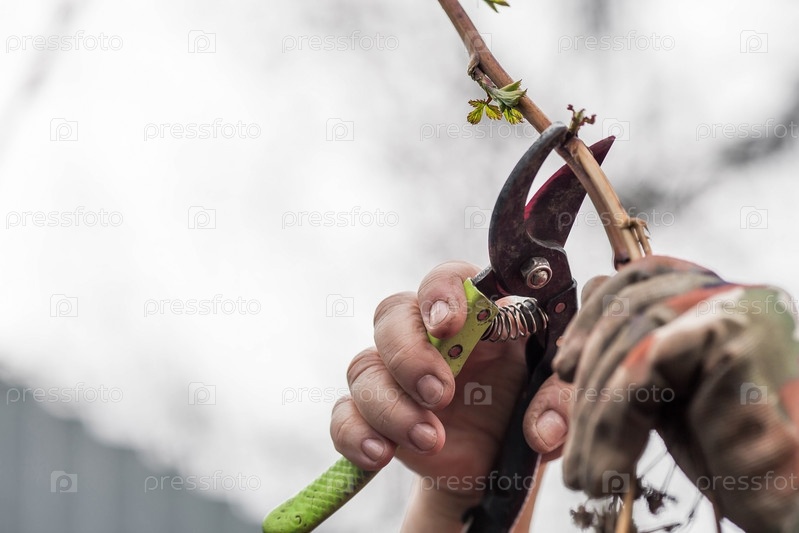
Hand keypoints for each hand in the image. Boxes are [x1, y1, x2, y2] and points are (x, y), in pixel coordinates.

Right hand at [330, 261, 572, 530]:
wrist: (493, 467)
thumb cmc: (525, 414)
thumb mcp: (557, 406)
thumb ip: (560, 404)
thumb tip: (544, 428)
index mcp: (475, 316)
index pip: (448, 278)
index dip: (441, 293)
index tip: (449, 324)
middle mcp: (427, 336)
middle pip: (392, 314)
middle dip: (409, 354)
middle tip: (440, 394)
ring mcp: (395, 374)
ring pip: (364, 367)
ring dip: (391, 405)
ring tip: (429, 441)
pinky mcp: (374, 415)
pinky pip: (343, 414)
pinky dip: (354, 433)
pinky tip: (380, 455)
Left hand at [553, 255, 798, 531]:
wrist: (790, 502)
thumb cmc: (736, 454)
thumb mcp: (670, 392)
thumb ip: (634, 350)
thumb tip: (587, 302)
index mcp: (718, 298)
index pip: (639, 278)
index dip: (592, 318)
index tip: (563, 368)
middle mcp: (733, 292)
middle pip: (629, 306)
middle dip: (588, 373)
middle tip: (570, 434)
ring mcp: (738, 307)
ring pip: (632, 339)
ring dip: (595, 412)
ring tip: (587, 472)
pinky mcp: (734, 336)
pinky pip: (644, 366)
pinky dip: (614, 421)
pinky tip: (610, 469)